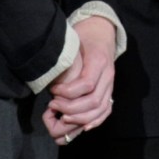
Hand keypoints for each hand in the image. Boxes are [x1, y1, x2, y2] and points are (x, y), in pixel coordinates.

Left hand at [43, 16, 116, 141]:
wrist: (101, 31)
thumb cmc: (84, 36)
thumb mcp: (73, 40)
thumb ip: (64, 58)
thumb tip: (48, 77)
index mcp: (99, 60)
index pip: (86, 84)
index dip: (68, 92)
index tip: (53, 91)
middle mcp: (108, 74)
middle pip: (94, 100)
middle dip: (71, 108)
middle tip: (53, 105)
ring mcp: (111, 84)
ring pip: (101, 108)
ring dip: (81, 117)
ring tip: (63, 117)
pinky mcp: (110, 90)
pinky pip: (107, 109)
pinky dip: (96, 120)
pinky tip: (83, 127)